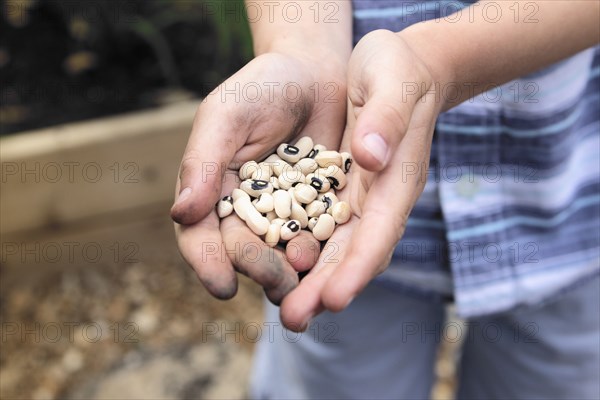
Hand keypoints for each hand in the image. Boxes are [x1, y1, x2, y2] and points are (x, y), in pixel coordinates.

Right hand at [171, 50, 347, 303]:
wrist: (313, 75)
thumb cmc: (262, 88)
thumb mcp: (227, 116)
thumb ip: (203, 161)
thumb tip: (181, 214)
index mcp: (212, 190)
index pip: (201, 234)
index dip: (208, 262)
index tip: (222, 286)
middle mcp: (244, 209)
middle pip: (243, 250)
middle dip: (257, 268)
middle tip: (277, 281)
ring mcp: (283, 213)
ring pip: (279, 253)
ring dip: (290, 272)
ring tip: (303, 283)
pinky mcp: (319, 210)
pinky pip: (317, 237)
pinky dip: (322, 253)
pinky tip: (333, 265)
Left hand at [280, 30, 444, 330]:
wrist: (398, 66)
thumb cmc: (397, 68)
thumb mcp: (392, 80)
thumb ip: (386, 118)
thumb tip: (370, 157)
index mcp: (396, 177)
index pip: (379, 231)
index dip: (356, 267)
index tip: (334, 299)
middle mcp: (381, 197)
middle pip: (356, 252)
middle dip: (327, 288)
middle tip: (294, 320)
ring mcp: (363, 197)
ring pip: (339, 248)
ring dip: (314, 281)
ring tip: (286, 311)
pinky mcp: (344, 190)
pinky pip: (325, 229)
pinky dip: (308, 254)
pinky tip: (282, 270)